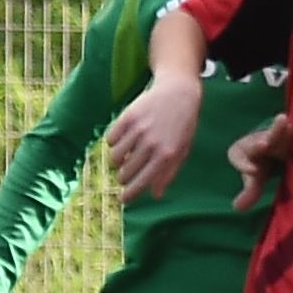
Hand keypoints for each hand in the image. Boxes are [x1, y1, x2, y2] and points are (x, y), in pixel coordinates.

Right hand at [104, 72, 202, 200]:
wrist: (178, 92)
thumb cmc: (182, 125)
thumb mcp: (182, 150)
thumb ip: (169, 173)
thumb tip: (156, 195)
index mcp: (167, 155)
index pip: (142, 182)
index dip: (130, 194)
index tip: (124, 200)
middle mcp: (152, 143)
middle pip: (124, 173)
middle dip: (123, 177)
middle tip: (125, 174)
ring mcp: (139, 129)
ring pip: (114, 157)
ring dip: (117, 161)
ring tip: (125, 156)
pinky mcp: (127, 116)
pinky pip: (110, 139)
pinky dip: (113, 143)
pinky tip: (123, 139)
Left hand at [225, 113, 292, 210]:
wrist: (273, 143)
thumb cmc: (261, 163)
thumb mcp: (256, 178)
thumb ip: (250, 192)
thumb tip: (237, 208)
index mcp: (244, 151)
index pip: (237, 155)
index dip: (243, 164)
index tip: (252, 171)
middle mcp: (258, 140)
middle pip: (257, 141)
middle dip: (260, 144)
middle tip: (264, 144)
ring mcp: (274, 134)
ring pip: (276, 132)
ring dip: (280, 129)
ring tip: (286, 124)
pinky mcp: (289, 132)